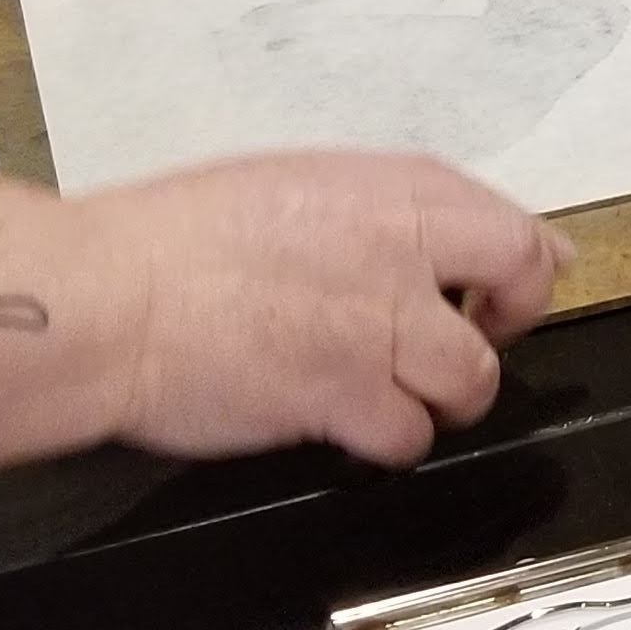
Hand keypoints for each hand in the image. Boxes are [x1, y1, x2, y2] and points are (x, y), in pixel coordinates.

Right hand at [92, 148, 571, 465]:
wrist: (109, 297)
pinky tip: (342, 423)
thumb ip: (386, 211)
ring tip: (389, 391)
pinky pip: (407, 436)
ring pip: (473, 379)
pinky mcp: (344, 397)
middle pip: (521, 285)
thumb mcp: (297, 188)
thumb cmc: (178, 239)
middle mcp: (402, 250)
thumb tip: (458, 234)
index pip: (512, 221)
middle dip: (508, 324)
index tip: (502, 291)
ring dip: (441, 396)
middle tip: (466, 344)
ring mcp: (379, 326)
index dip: (521, 265)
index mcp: (390, 190)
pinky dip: (384, 441)